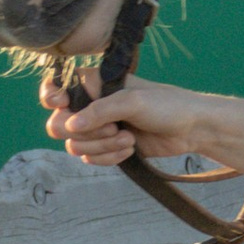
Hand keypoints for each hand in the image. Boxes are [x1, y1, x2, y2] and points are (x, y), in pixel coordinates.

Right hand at [46, 73, 209, 168]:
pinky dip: (109, 158)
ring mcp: (98, 128)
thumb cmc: (166, 105)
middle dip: (86, 132)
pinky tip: (129, 150)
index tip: (61, 104)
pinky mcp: (107, 148)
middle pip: (59, 124)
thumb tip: (70, 125)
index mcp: (93, 84)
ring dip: (102, 147)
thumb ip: (99, 111)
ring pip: (75, 145)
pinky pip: (91, 159)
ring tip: (128, 139)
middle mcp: (90, 105)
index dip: (51, 98)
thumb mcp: (133, 101)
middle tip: (112, 128)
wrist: (191, 129)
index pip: (55, 88)